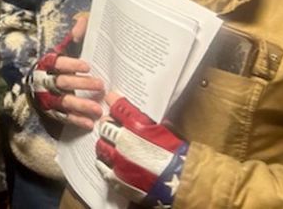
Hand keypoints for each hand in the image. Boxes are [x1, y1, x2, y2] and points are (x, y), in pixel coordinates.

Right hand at [28, 15, 105, 129]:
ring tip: (98, 109)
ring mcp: (47, 98)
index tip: (87, 66)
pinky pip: (63, 117)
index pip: (58, 63)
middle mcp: (45, 81)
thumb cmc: (57, 65)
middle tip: (100, 85)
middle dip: (81, 85)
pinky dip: (76, 120)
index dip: (71, 64)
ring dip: (80, 106)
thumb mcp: (63, 49)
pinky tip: (89, 123)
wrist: (37, 85)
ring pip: (63, 102)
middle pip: (62, 83)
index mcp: (48, 63)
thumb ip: (74, 36)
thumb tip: (82, 22)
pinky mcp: (51, 112)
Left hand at [95, 93, 187, 207]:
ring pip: (101, 146)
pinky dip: (104, 161)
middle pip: (105, 126)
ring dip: (105, 142)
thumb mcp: (165, 130)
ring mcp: (118, 160)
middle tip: (110, 124)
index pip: (118, 108)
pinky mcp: (117, 178)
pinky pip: (102, 166)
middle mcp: (124, 141)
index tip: (111, 99)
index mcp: (137, 126)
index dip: (114, 102)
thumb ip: (148, 122)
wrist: (181, 182)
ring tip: (109, 143)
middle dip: (108, 124)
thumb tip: (140, 117)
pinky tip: (108, 160)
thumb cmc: (177, 156)